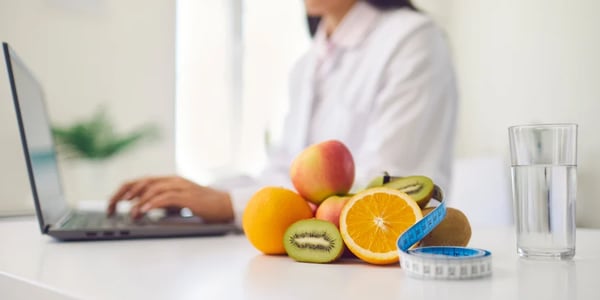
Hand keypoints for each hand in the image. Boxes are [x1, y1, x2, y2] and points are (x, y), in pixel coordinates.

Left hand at [107, 176, 233, 222]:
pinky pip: (166, 197)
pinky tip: (144, 210)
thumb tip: (141, 209)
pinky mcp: (188, 196)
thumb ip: (162, 202)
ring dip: (138, 201)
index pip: (140, 181)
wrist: (226, 205)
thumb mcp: (178, 202)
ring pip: (152, 188)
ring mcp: (181, 187)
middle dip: (123, 194)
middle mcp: (172, 180)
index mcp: (169, 180)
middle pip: (142, 182)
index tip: (112, 203)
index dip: (123, 191)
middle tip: (111, 207)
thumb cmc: (203, 206)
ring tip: (129, 213)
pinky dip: (152, 203)